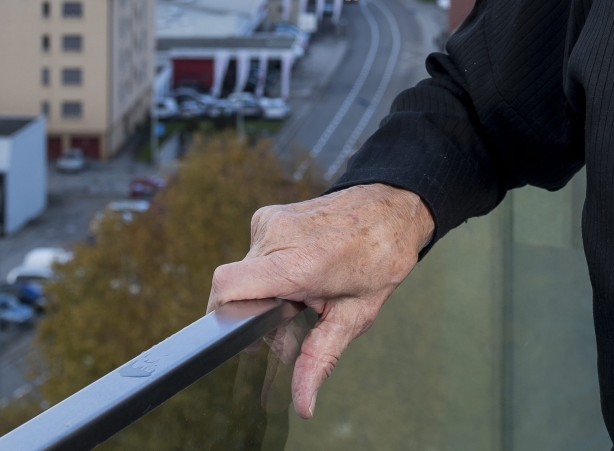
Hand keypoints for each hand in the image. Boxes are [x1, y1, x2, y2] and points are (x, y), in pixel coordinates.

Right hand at [207, 182, 434, 418]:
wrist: (392, 208)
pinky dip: (271, 269)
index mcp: (298, 264)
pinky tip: (301, 271)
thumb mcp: (353, 317)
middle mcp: (277, 236)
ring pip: (245, 272)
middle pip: (237, 289)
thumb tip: (302, 405)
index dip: (222, 316)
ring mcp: (271, 220)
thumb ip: (318, 361)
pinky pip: (255, 253)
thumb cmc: (379, 260)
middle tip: (295, 322)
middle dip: (258, 314)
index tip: (245, 336)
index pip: (227, 287)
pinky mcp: (269, 214)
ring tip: (304, 295)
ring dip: (266, 292)